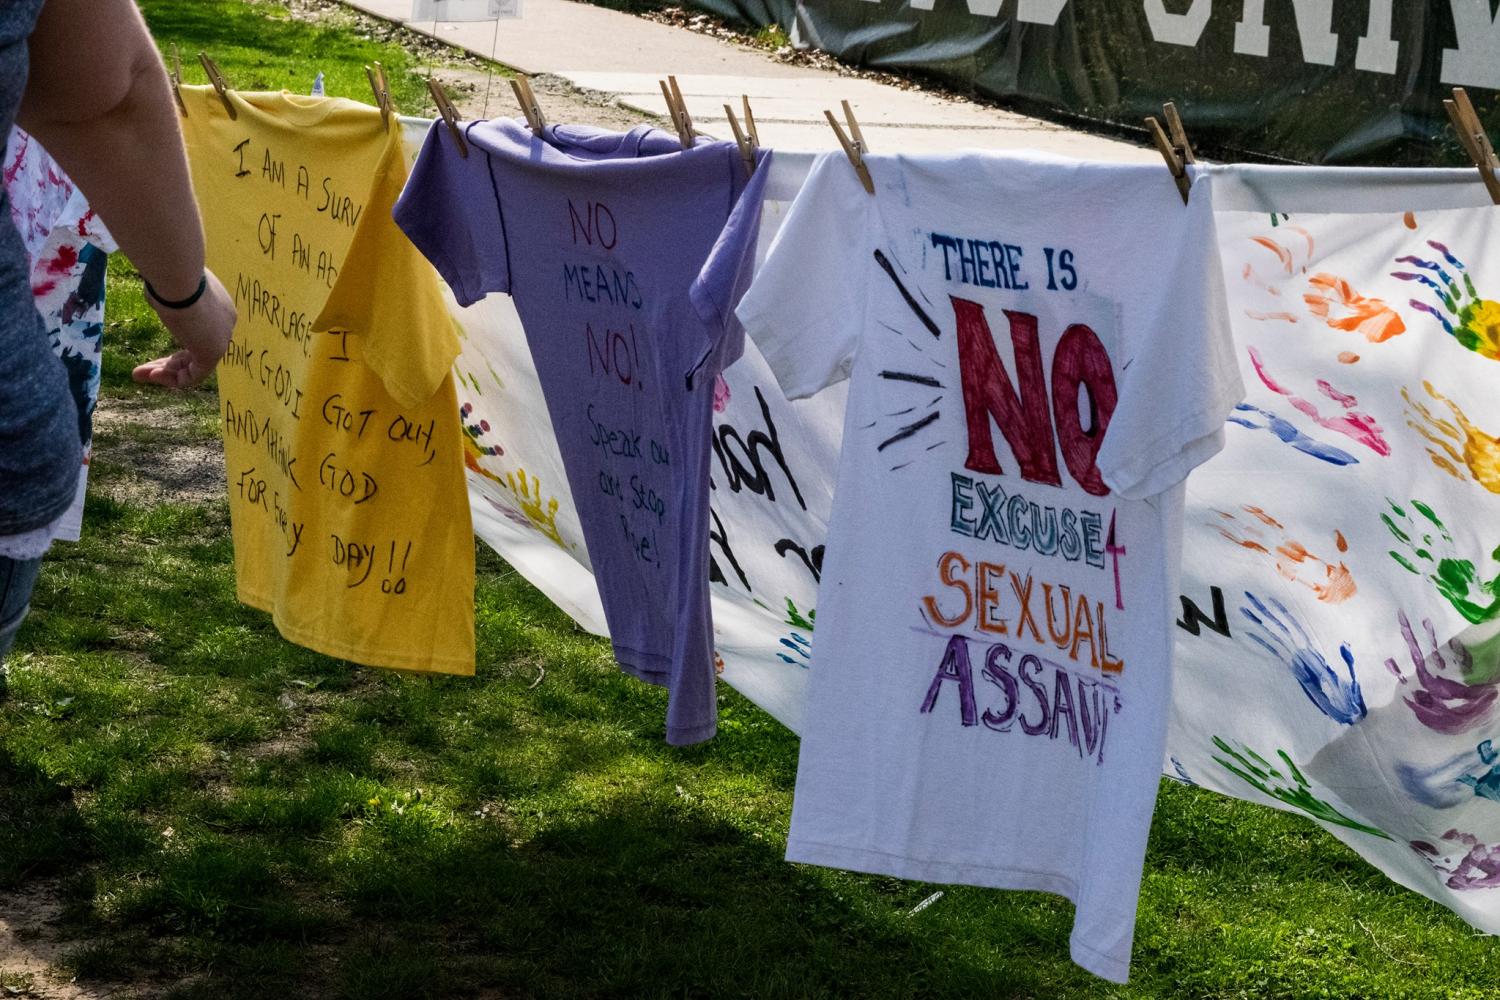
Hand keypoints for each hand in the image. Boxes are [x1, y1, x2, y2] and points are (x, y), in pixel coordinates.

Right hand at [132, 269, 234, 388]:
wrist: (178, 276)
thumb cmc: (169, 275)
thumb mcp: (169, 285)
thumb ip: (169, 297)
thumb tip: (156, 294)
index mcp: (217, 307)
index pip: (198, 334)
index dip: (175, 347)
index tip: (152, 350)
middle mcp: (224, 324)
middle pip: (195, 352)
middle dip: (167, 364)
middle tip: (141, 370)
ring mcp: (221, 339)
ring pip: (194, 366)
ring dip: (165, 374)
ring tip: (138, 374)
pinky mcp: (213, 352)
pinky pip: (194, 375)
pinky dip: (172, 379)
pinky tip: (151, 375)